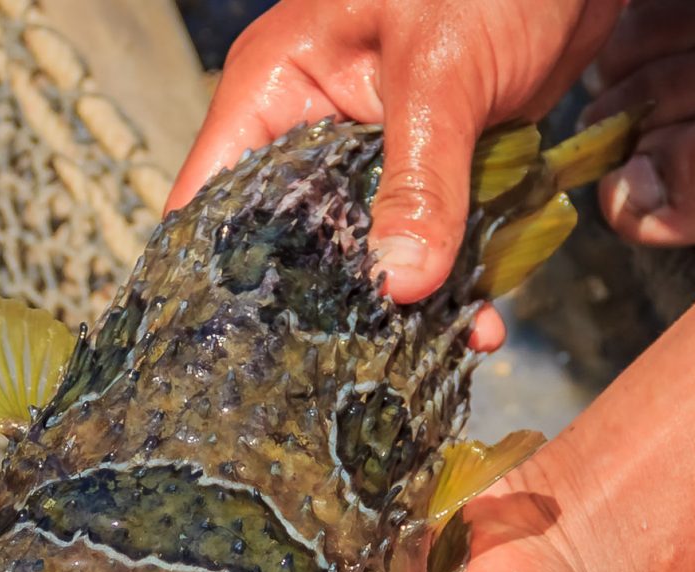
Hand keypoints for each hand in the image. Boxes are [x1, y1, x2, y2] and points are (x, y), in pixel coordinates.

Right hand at [167, 0, 625, 348]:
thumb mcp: (443, 73)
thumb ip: (421, 180)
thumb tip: (398, 284)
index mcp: (278, 87)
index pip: (212, 196)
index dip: (217, 275)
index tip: (241, 352)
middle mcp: (315, 124)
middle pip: (294, 241)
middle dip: (327, 307)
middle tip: (346, 374)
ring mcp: (378, 151)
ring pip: (371, 251)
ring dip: (406, 307)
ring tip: (433, 356)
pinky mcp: (438, 166)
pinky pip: (432, 240)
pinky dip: (456, 283)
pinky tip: (482, 326)